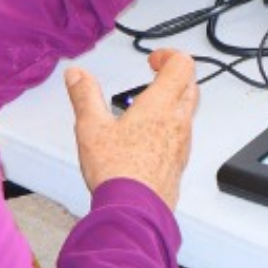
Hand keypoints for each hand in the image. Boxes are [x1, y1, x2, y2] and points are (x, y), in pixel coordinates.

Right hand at [64, 48, 197, 210]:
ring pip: (187, 112)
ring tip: (146, 109)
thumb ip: (85, 96)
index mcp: (160, 105)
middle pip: (190, 86)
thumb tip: (77, 75)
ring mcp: (182, 143)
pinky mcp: (179, 162)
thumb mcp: (91, 128)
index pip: (181, 65)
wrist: (134, 212)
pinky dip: (170, 127)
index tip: (153, 60)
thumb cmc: (118, 172)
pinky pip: (182, 136)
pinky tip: (148, 138)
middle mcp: (178, 122)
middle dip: (174, 76)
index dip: (169, 55)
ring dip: (173, 102)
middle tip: (155, 77)